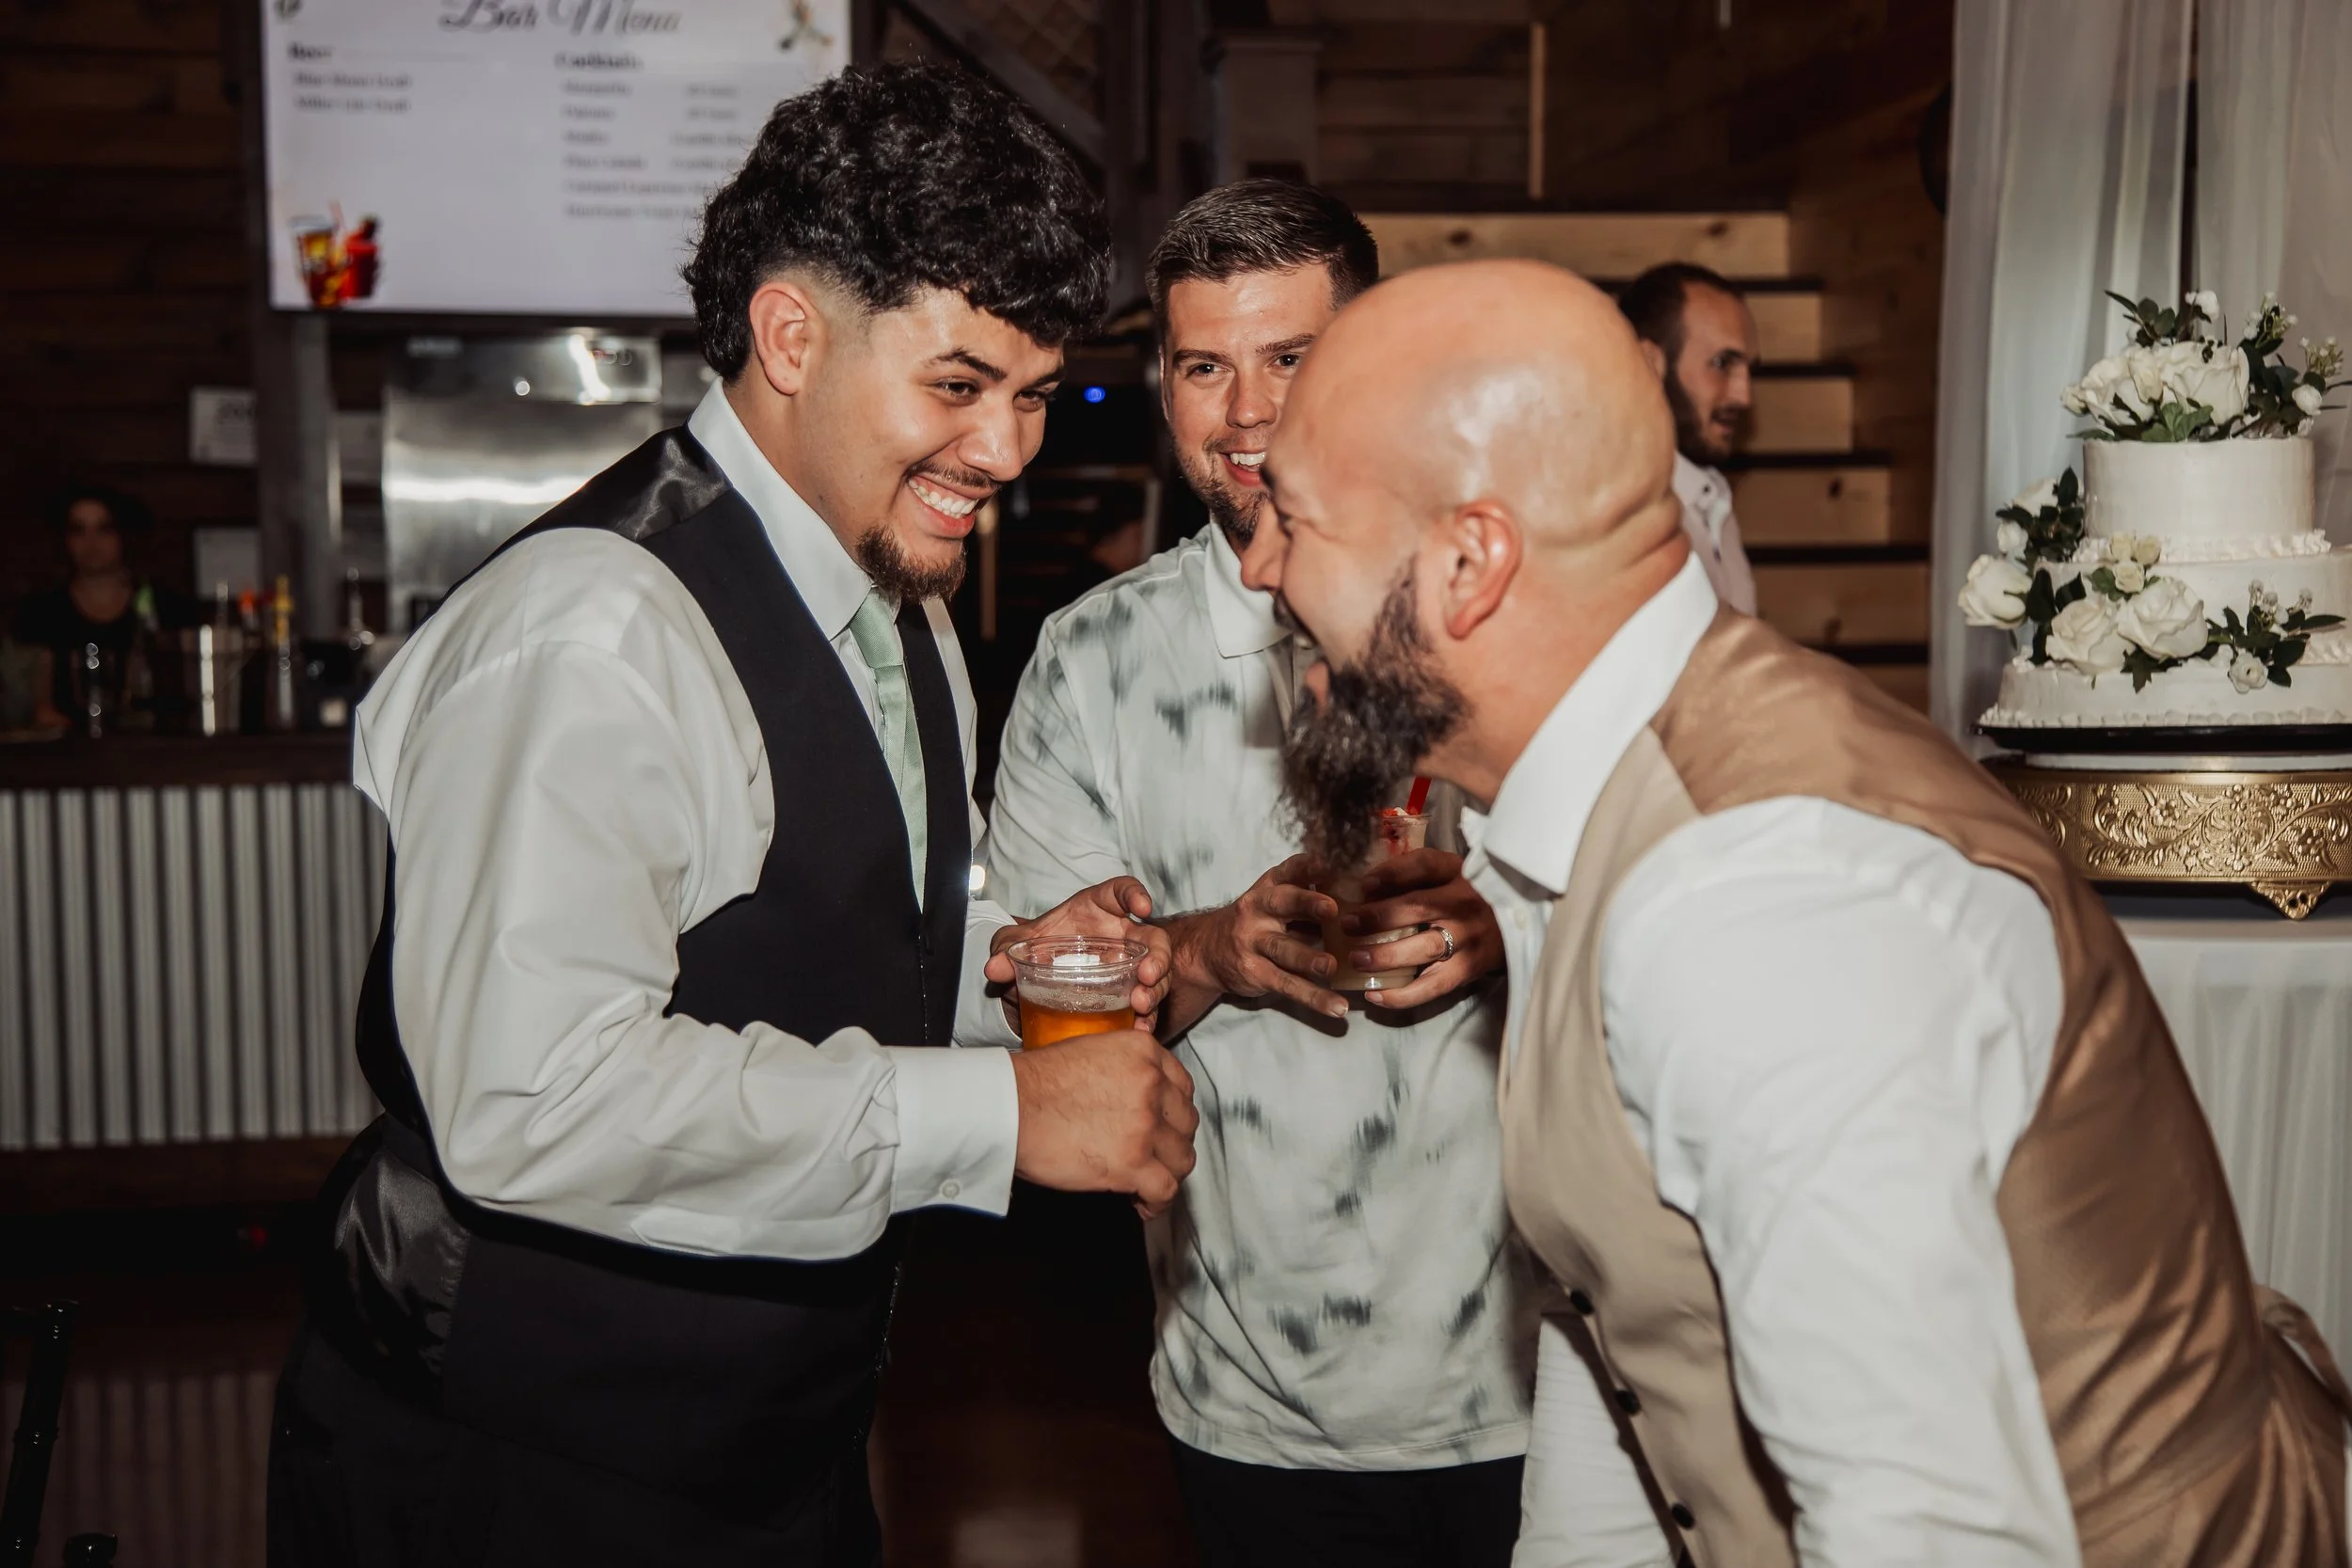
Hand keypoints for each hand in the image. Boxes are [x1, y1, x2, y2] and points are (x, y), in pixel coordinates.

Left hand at [985, 876, 1172, 1028]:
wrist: (1036, 978)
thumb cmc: (1036, 948)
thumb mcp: (1017, 945)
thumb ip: (1006, 949)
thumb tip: (994, 967)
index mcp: (1098, 910)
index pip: (1122, 891)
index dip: (1136, 894)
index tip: (1143, 907)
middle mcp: (1121, 936)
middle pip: (1153, 938)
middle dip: (1158, 956)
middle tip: (1147, 975)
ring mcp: (1129, 967)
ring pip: (1156, 974)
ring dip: (1156, 989)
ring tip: (1141, 1005)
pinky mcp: (1129, 994)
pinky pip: (1147, 1005)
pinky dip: (1146, 1018)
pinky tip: (1138, 1030)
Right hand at [1011, 1027, 1198, 1217]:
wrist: (1009, 1107)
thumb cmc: (1035, 1083)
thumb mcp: (1091, 1052)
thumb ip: (1124, 1069)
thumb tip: (1132, 1097)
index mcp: (1143, 1053)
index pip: (1182, 1087)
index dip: (1173, 1112)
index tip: (1163, 1126)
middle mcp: (1151, 1085)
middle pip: (1186, 1123)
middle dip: (1171, 1142)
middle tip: (1152, 1155)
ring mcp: (1145, 1125)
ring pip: (1182, 1157)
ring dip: (1168, 1172)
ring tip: (1147, 1182)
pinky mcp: (1132, 1163)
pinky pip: (1166, 1189)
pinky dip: (1157, 1202)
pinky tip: (1143, 1204)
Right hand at [1161, 854, 1346, 1032]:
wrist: (1207, 951)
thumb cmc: (1259, 921)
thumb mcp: (1276, 901)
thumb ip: (1309, 897)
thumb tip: (1362, 898)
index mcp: (1270, 887)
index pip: (1289, 870)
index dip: (1309, 865)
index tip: (1331, 863)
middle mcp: (1258, 909)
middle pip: (1283, 903)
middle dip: (1307, 903)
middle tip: (1332, 909)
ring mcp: (1253, 942)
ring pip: (1283, 948)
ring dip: (1308, 957)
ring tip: (1330, 966)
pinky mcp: (1256, 973)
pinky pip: (1287, 985)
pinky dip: (1314, 997)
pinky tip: (1337, 1007)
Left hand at [1349, 848, 1503, 1009]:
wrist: (1514, 924)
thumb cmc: (1467, 895)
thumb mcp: (1448, 873)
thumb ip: (1412, 873)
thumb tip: (1364, 886)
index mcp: (1457, 872)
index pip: (1426, 865)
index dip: (1393, 873)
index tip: (1364, 884)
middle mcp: (1465, 903)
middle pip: (1420, 906)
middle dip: (1379, 916)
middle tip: (1347, 925)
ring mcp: (1469, 939)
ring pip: (1426, 948)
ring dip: (1387, 956)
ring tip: (1357, 959)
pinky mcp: (1468, 970)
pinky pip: (1433, 986)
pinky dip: (1403, 995)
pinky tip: (1375, 995)